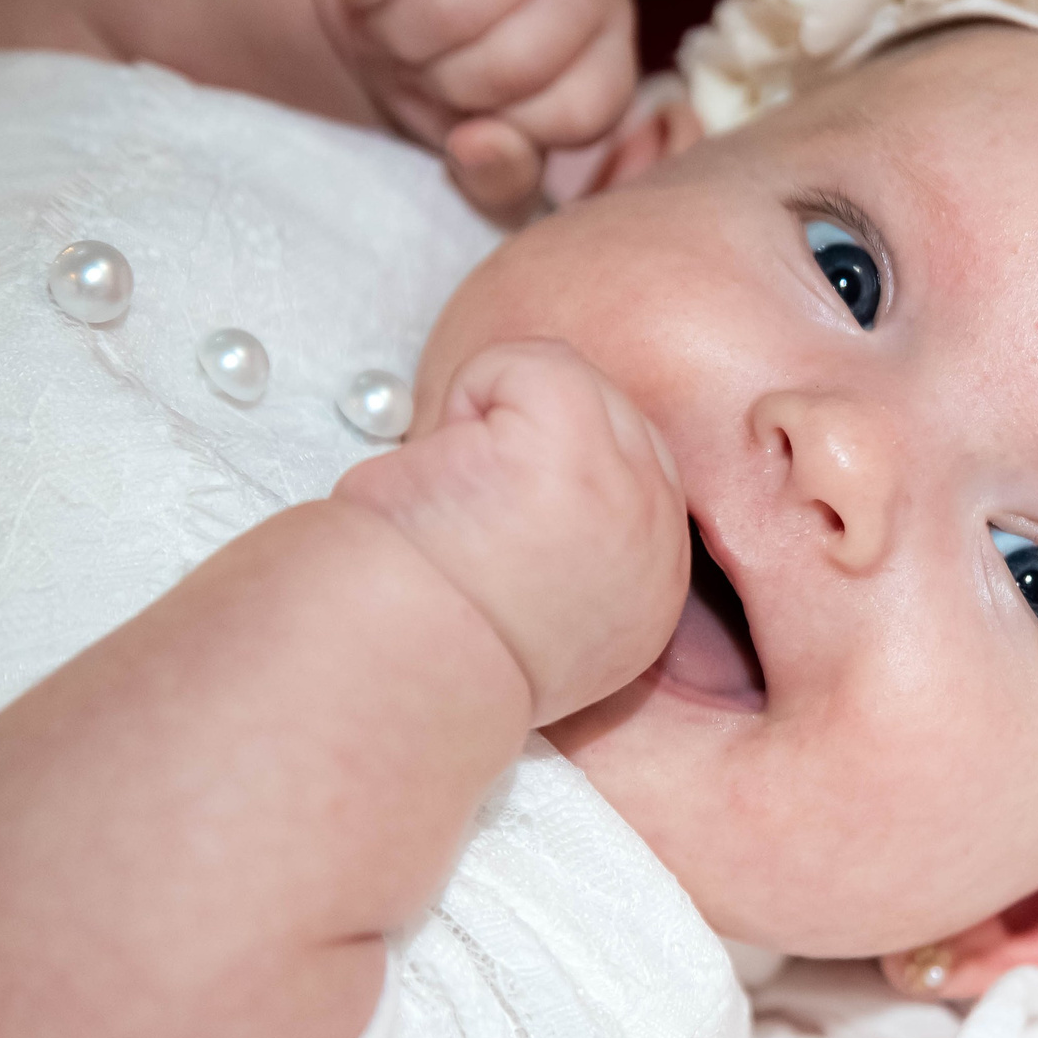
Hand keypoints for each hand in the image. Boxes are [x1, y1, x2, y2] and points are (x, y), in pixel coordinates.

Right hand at [317, 0, 637, 221]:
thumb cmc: (442, 81)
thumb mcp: (479, 160)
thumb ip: (500, 183)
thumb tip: (481, 146)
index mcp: (609, 55)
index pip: (577, 114)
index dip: (508, 131)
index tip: (476, 114)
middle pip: (509, 63)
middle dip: (443, 83)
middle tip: (427, 64)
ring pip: (450, 7)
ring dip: (398, 34)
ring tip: (403, 26)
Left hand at [334, 342, 687, 723]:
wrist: (377, 674)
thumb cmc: (415, 650)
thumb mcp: (531, 627)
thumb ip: (568, 559)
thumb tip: (544, 481)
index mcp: (646, 608)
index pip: (633, 489)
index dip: (551, 477)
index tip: (488, 536)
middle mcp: (659, 556)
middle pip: (620, 429)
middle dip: (532, 443)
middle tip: (464, 520)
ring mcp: (629, 495)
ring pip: (579, 387)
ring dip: (500, 421)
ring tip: (454, 495)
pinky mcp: (574, 442)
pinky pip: (532, 362)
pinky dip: (471, 390)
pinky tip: (443, 463)